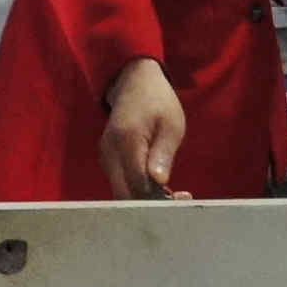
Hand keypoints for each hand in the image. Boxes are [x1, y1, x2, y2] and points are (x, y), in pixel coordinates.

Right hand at [101, 58, 190, 199]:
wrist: (134, 82)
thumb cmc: (158, 101)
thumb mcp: (172, 125)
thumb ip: (163, 153)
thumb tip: (159, 181)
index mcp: (127, 141)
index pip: (137, 183)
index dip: (157, 198)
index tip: (181, 198)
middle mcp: (110, 152)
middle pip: (124, 194)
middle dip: (150, 204)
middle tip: (178, 200)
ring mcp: (106, 157)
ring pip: (121, 192)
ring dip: (145, 199)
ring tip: (172, 193)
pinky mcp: (108, 160)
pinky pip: (121, 183)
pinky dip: (138, 190)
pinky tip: (158, 185)